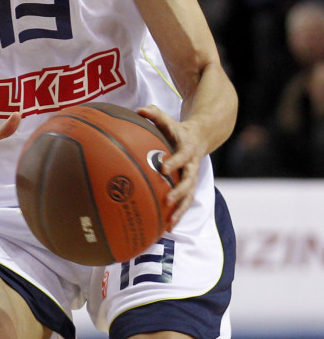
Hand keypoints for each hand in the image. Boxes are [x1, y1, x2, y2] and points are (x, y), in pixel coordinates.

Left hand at [138, 105, 205, 229]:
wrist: (200, 137)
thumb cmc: (175, 129)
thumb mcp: (167, 120)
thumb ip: (155, 114)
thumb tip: (139, 109)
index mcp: (187, 149)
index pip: (183, 155)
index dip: (175, 161)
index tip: (164, 167)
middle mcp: (192, 166)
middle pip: (189, 181)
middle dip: (180, 191)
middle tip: (168, 200)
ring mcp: (191, 178)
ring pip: (189, 196)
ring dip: (181, 210)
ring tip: (170, 224)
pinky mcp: (189, 187)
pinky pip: (185, 203)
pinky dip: (177, 214)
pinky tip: (166, 228)